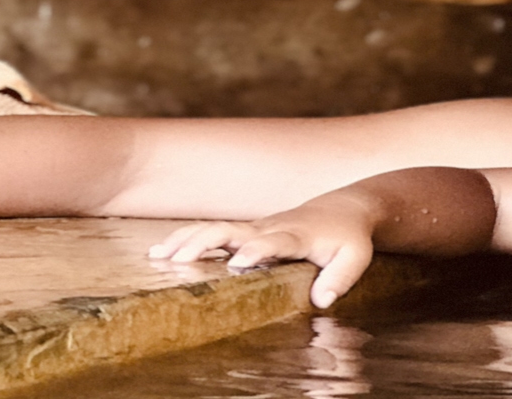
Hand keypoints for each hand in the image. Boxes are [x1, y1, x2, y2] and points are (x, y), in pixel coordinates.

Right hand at [148, 191, 378, 308]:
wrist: (345, 209)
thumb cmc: (349, 238)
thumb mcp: (356, 259)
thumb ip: (339, 279)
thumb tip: (320, 301)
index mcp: (296, 235)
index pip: (272, 241)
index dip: (255, 250)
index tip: (237, 263)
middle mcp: (269, 228)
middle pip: (232, 230)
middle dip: (205, 242)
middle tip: (179, 259)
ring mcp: (255, 227)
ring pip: (215, 228)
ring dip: (185, 240)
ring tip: (156, 256)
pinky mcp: (246, 231)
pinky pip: (212, 232)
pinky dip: (185, 239)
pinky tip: (159, 252)